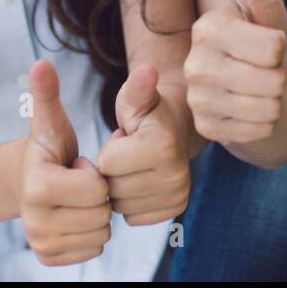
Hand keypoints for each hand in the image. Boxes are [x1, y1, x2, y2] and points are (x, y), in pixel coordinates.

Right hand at [19, 59, 112, 266]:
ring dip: (97, 215)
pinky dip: (91, 234)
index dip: (95, 174)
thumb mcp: (50, 123)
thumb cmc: (48, 149)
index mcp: (39, 185)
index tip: (78, 165)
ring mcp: (40, 243)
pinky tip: (76, 216)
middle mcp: (35, 221)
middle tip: (79, 183)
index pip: (96, 188)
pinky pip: (93, 251)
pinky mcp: (48, 257)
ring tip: (77, 198)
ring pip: (100, 235)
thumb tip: (40, 63)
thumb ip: (47, 94)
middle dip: (98, 196)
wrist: (25, 184)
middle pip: (100, 214)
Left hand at [96, 63, 190, 225]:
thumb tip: (147, 70)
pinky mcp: (176, 209)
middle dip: (113, 170)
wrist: (178, 128)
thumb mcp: (136, 97)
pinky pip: (133, 217)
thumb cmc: (149, 111)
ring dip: (121, 187)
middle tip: (131, 153)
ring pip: (121, 206)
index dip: (109, 148)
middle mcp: (176, 174)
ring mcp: (179, 195)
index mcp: (163, 145)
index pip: (107, 162)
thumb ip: (136, 88)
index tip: (127, 137)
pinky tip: (142, 181)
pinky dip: (132, 202)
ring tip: (136, 166)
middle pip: (113, 188)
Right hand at [183, 0, 286, 144]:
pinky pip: (259, 129)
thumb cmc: (262, 40)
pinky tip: (254, 111)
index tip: (267, 44)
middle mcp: (195, 64)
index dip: (280, 47)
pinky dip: (267, 122)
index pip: (273, 47)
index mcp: (207, 27)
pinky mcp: (207, 130)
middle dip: (279, 75)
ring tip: (261, 89)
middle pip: (271, 79)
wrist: (254, 89)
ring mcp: (198, 100)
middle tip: (266, 70)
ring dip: (275, 100)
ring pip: (266, 106)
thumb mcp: (262, 5)